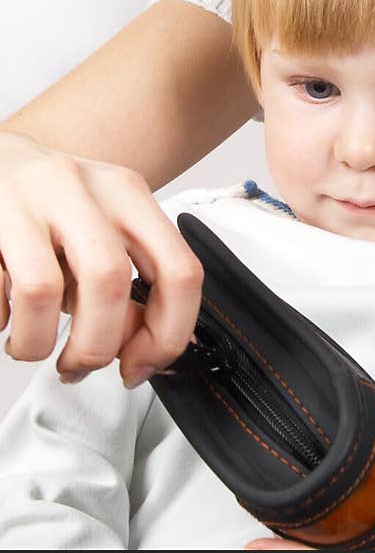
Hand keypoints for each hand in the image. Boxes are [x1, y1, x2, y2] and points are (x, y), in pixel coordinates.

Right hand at [0, 130, 202, 384]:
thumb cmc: (51, 205)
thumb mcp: (102, 232)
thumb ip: (128, 283)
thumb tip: (143, 347)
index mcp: (126, 192)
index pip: (178, 270)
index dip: (166, 335)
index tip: (142, 364)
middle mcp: (80, 187)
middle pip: (110, 281)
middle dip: (96, 346)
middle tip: (78, 364)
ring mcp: (26, 199)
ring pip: (43, 291)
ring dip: (37, 342)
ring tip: (30, 343)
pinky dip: (1, 321)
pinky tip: (5, 315)